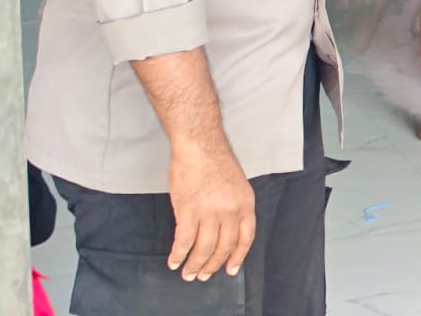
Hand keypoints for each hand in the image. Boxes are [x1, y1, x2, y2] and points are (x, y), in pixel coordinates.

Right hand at [167, 140, 254, 281]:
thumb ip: (233, 208)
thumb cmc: (215, 161)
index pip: (245, 238)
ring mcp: (210, 212)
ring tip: (188, 273)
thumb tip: (223, 232)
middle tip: (204, 275)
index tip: (230, 270)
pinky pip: (184, 241)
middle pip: (224, 247)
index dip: (237, 257)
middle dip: (213, 265)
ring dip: (195, 264)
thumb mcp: (237, 185)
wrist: (200, 145)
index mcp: (246, 203)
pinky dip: (178, 255)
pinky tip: (174, 261)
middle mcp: (230, 211)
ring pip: (204, 249)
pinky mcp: (189, 211)